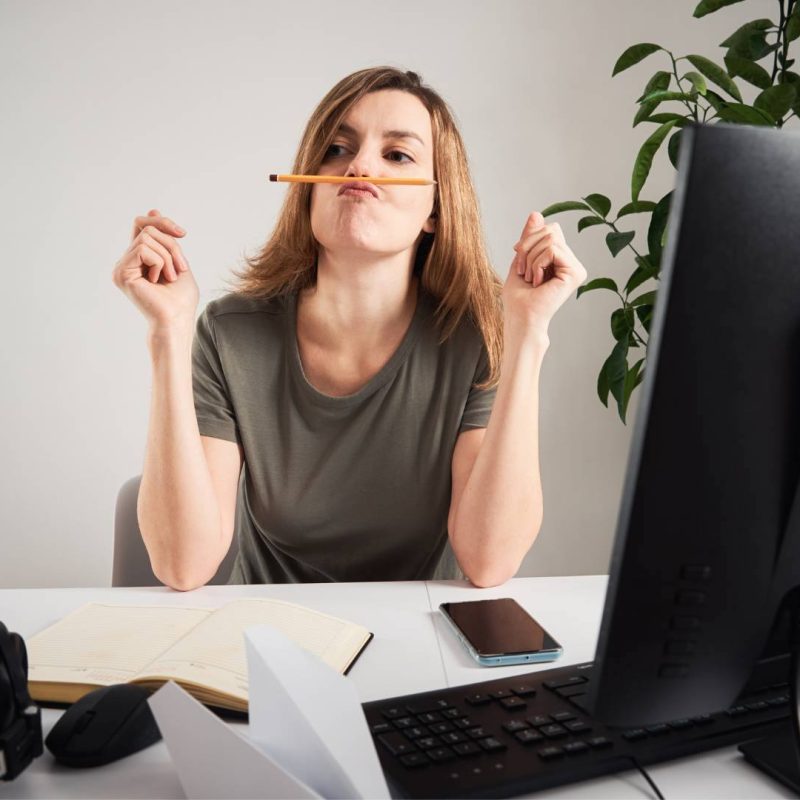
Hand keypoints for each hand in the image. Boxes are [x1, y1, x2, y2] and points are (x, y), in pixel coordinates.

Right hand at [111, 209, 198, 332]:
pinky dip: (160, 262)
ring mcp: (121, 267)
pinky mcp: (121, 272)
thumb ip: (167, 240)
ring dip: (168, 256)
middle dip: (171, 244)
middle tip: (181, 268)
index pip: (142, 225)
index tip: (182, 234)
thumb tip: (152, 209)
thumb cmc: (180, 299)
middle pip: (147, 228)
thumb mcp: (178, 262)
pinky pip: (143, 249)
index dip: (161, 221)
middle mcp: (126, 261)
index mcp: (139, 259)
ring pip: (147, 237)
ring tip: (170, 277)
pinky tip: (158, 280)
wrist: (176, 320)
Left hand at [502, 211, 587, 337]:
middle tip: (524, 272)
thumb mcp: (521, 259)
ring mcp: (576, 268)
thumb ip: (530, 237)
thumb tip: (537, 213)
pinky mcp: (576, 273)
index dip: (529, 239)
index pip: (549, 229)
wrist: (521, 318)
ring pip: (551, 238)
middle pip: (551, 229)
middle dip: (528, 247)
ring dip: (531, 258)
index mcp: (561, 260)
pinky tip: (538, 281)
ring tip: (531, 279)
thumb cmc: (518, 298)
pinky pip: (553, 249)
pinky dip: (537, 263)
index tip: (519, 260)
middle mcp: (572, 263)